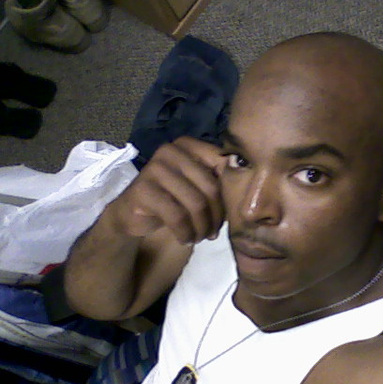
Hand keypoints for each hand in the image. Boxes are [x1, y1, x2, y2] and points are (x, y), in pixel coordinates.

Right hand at [108, 136, 225, 243]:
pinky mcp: (143, 189)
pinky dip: (186, 232)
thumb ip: (219, 181)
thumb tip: (249, 188)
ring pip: (196, 204)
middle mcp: (171, 151)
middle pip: (211, 188)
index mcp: (188, 145)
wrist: (133, 213)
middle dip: (216, 216)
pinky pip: (176, 216)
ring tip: (201, 237)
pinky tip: (186, 238)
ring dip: (202, 228)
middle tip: (213, 232)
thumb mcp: (198, 187)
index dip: (229, 195)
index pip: (223, 167)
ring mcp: (155, 167)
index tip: (227, 215)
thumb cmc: (173, 199)